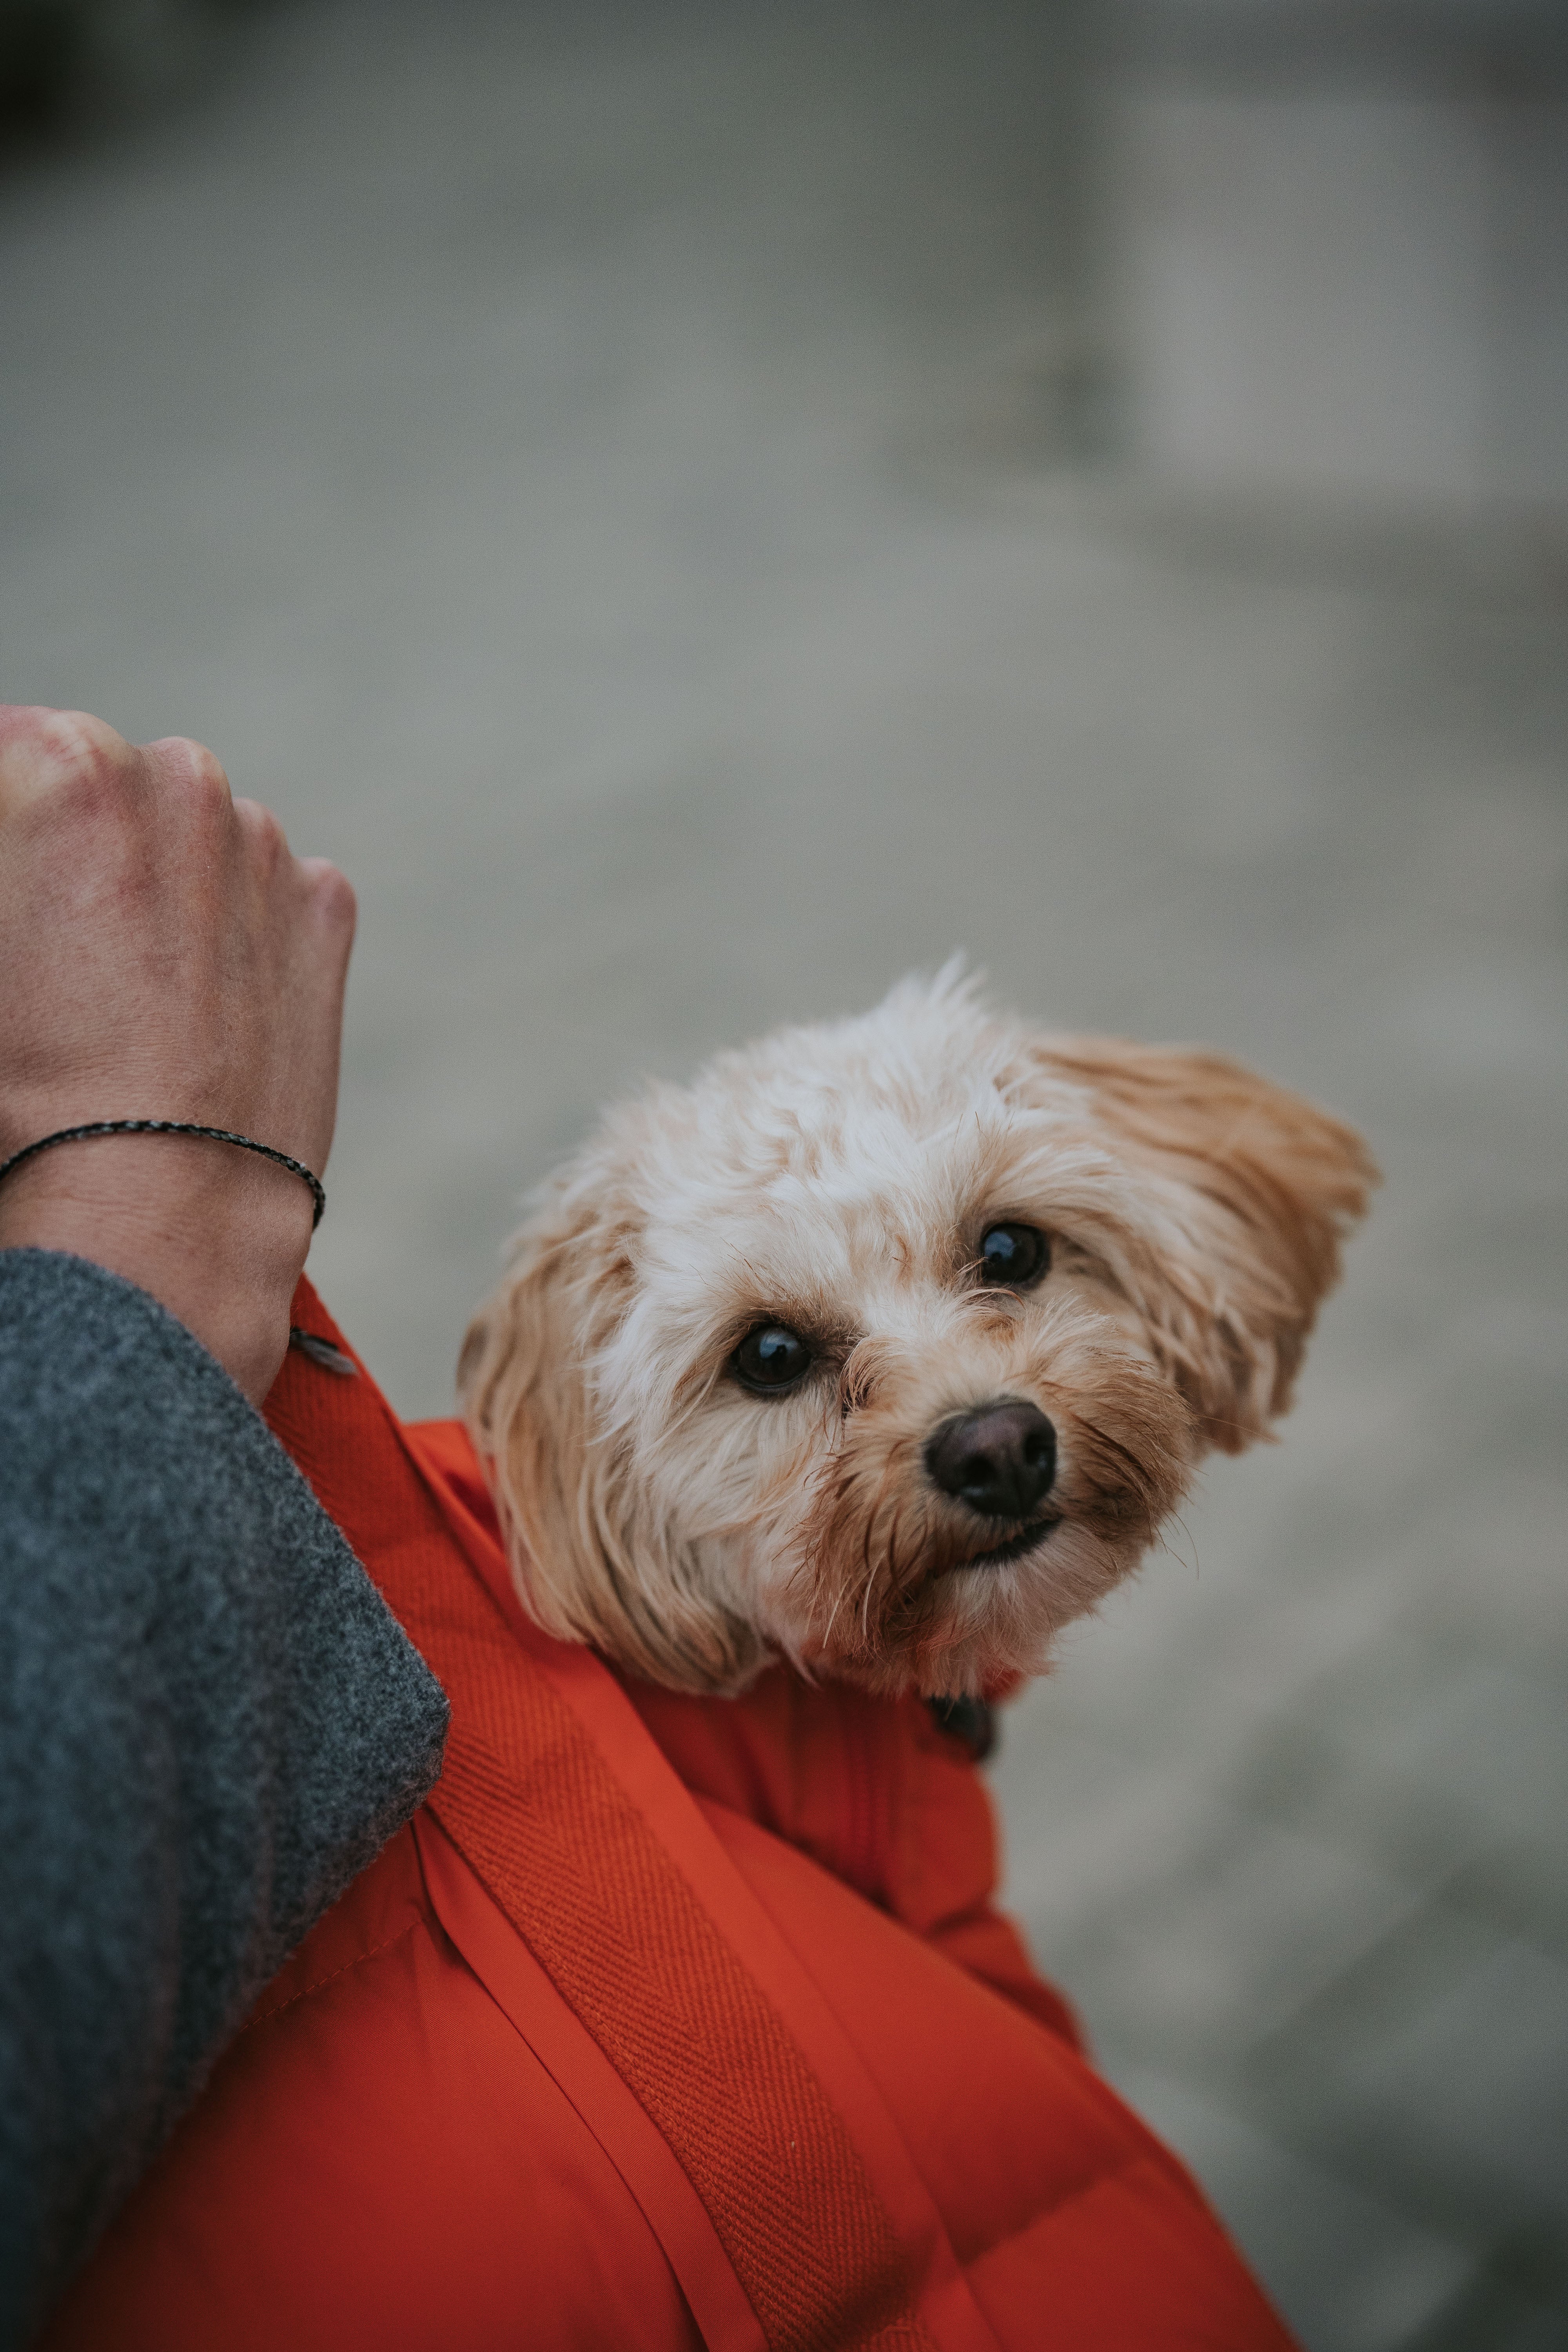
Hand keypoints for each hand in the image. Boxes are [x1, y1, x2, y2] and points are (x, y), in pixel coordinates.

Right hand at [0, 707, 355, 1403]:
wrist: (157, 1202)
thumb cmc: (29, 1086)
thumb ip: (17, 866)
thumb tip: (30, 876)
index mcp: (72, 765)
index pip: (15, 750)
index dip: (11, 822)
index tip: (18, 880)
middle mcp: (182, 780)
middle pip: (113, 782)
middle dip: (85, 838)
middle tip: (60, 938)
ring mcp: (267, 844)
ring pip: (198, 834)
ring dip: (167, 878)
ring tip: (132, 982)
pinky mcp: (326, 910)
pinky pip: (272, 888)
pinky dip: (240, 925)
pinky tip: (205, 1003)